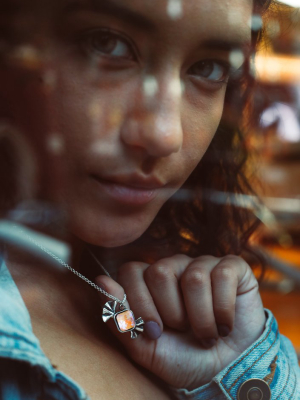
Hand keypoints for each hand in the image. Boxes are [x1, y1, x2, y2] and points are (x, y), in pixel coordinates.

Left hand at [96, 255, 265, 389]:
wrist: (225, 370)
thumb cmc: (183, 358)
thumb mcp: (145, 348)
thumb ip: (121, 318)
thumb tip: (100, 281)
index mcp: (149, 282)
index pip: (130, 272)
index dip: (140, 303)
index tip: (154, 332)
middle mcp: (174, 267)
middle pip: (160, 272)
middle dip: (172, 313)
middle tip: (183, 331)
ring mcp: (202, 264)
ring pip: (194, 277)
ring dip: (201, 319)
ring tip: (207, 334)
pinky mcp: (231, 268)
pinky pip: (222, 277)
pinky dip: (224, 310)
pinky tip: (225, 325)